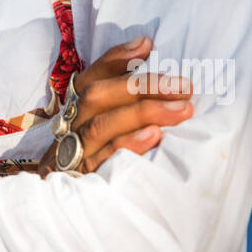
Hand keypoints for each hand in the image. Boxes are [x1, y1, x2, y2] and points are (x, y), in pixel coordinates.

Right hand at [35, 35, 193, 176]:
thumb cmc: (99, 153)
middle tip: (184, 86)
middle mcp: (71, 125)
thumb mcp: (110, 119)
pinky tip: (154, 137)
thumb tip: (144, 43)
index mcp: (76, 108)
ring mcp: (74, 152)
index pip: (91, 76)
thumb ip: (122, 85)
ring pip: (101, 126)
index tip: (148, 46)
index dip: (116, 60)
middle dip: (140, 87)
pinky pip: (103, 160)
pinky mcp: (83, 178)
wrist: (67, 209)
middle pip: (97, 97)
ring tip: (181, 110)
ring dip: (142, 114)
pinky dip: (128, 146)